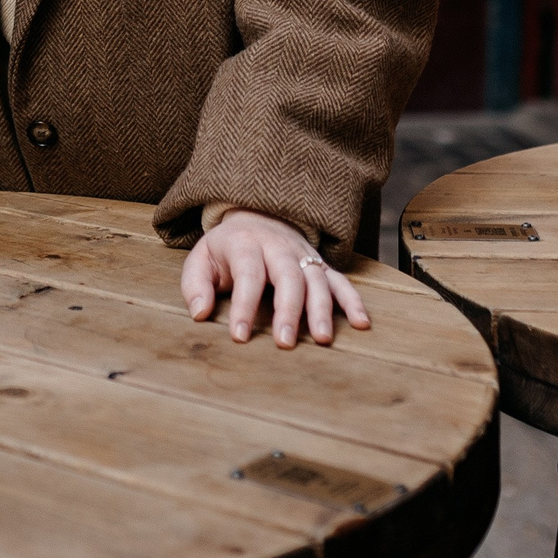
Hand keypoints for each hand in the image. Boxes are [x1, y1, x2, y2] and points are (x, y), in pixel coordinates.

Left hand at [181, 208, 369, 346]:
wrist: (256, 215)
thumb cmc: (226, 249)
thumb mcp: (201, 259)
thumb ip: (196, 285)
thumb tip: (200, 314)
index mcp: (246, 245)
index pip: (247, 275)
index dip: (244, 305)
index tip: (239, 336)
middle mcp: (279, 248)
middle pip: (288, 277)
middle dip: (288, 310)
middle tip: (286, 342)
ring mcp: (303, 255)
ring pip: (317, 280)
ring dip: (321, 309)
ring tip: (322, 339)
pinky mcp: (320, 265)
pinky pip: (340, 281)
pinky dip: (353, 300)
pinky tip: (362, 323)